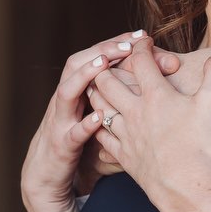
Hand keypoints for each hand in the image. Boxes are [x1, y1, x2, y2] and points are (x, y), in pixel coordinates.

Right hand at [21, 32, 176, 211]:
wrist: (47, 175)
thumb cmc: (81, 141)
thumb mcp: (101, 116)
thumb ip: (124, 99)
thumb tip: (163, 84)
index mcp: (79, 89)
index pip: (96, 57)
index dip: (116, 44)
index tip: (142, 36)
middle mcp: (68, 99)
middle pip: (77, 63)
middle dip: (102, 51)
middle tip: (126, 45)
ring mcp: (61, 121)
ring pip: (67, 91)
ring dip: (85, 76)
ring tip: (102, 64)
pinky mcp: (61, 145)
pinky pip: (72, 132)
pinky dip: (84, 123)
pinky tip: (99, 117)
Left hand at [92, 35, 210, 211]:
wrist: (188, 188)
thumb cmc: (203, 146)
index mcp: (156, 96)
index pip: (141, 61)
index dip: (141, 47)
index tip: (144, 42)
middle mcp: (135, 112)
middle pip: (108, 81)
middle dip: (106, 67)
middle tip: (110, 61)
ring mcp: (126, 134)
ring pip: (99, 107)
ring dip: (97, 94)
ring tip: (99, 87)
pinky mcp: (124, 155)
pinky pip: (102, 136)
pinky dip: (99, 126)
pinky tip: (101, 124)